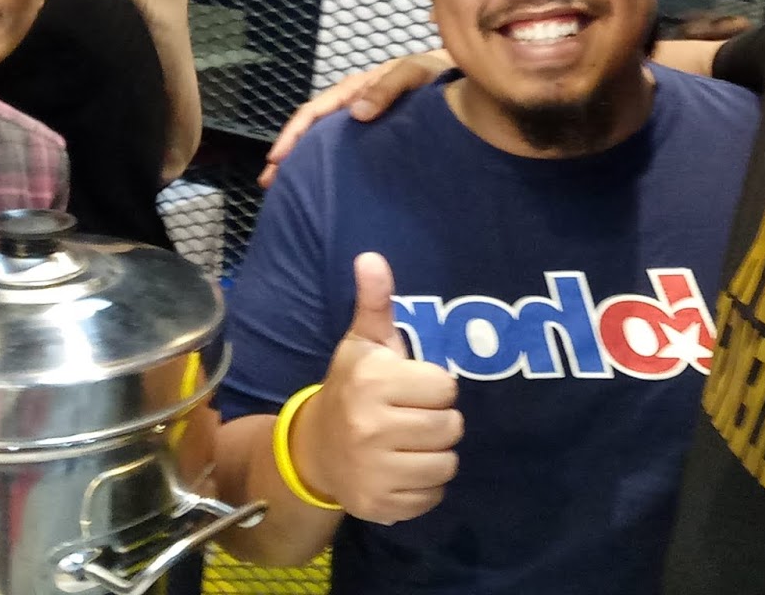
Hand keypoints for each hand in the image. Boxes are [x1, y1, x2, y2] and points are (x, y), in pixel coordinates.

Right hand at [260, 52, 452, 186]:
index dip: (293, 134)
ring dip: (302, 159)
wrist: (459, 80)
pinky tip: (321, 181)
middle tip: (269, 182)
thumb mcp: (413, 73)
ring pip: (323, 139)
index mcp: (355, 89)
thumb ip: (387, 88)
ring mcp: (362, 118)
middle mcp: (353, 103)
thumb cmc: (435, 75)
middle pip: (311, 128)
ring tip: (286, 187)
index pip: (314, 111)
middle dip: (287, 152)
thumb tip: (356, 113)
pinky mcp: (373, 132)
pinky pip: (341, 146)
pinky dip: (324, 160)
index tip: (277, 159)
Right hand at [290, 253, 461, 524]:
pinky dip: (424, 487)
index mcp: (372, 382)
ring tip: (410, 443)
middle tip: (413, 416)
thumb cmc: (351, 387)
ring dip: (436, 455)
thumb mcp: (361, 343)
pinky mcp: (379, 506)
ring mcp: (373, 471)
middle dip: (438, 421)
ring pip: (447, 465)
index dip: (435, 386)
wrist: (313, 449)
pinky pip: (432, 497)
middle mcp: (370, 427)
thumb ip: (375, 301)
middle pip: (451, 427)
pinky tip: (402, 469)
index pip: (447, 387)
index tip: (412, 387)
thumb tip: (371, 257)